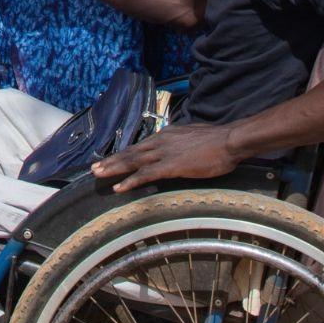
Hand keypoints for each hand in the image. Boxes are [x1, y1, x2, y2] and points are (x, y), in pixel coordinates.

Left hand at [93, 123, 239, 192]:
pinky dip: (130, 181)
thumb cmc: (218, 142)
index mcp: (167, 135)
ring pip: (133, 161)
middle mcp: (161, 141)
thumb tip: (178, 150)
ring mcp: (164, 153)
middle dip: (112, 161)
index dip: (124, 154)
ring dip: (113, 169)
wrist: (229, 140)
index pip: (140, 146)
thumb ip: (182, 144)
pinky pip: (145, 174)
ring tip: (98, 175)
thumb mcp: (194, 138)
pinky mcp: (171, 166)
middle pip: (131, 152)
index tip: (111, 159)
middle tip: (94, 168)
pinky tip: (118, 187)